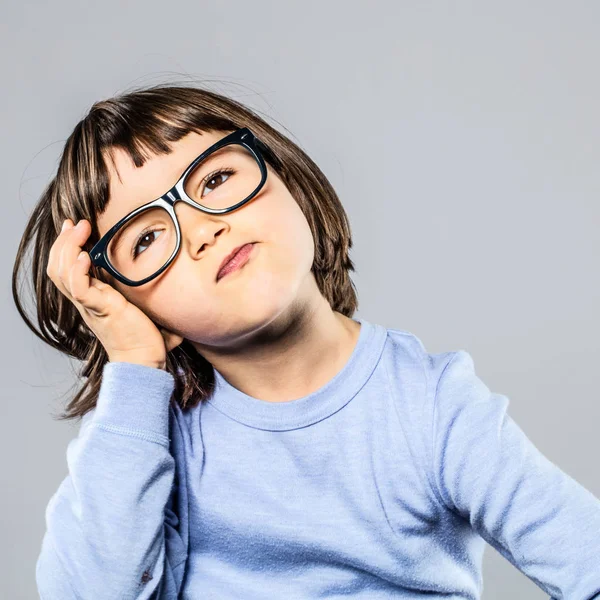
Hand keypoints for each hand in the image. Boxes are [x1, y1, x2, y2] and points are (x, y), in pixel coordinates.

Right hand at [46, 218, 182, 369]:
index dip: (65, 246)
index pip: (65, 268)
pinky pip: (79, 289)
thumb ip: (144, 290)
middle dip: (64, 240)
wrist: (144, 361)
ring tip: (80, 229)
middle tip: (77, 222)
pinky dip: (77, 270)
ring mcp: (91, 305)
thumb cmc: (146, 337)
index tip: (74, 226)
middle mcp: (86, 301)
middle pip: (57, 266)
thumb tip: (169, 274)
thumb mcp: (141, 305)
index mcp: (91, 298)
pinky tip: (85, 256)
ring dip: (68, 247)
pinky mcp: (101, 310)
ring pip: (62, 273)